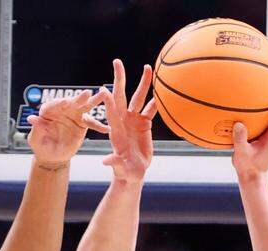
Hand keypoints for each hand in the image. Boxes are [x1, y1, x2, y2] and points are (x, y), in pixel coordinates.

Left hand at [29, 91, 107, 167]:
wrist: (52, 156)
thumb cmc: (41, 146)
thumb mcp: (35, 139)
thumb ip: (36, 128)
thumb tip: (31, 118)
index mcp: (48, 111)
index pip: (53, 105)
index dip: (59, 103)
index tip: (66, 102)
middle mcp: (62, 110)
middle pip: (71, 102)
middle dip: (79, 98)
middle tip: (87, 93)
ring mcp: (73, 115)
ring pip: (84, 107)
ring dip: (94, 101)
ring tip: (103, 95)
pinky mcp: (82, 123)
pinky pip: (91, 123)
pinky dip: (99, 126)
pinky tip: (107, 129)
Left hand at [98, 59, 156, 184]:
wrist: (132, 172)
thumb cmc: (124, 172)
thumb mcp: (120, 168)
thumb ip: (115, 163)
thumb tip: (106, 161)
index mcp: (116, 130)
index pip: (111, 112)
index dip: (108, 101)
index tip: (105, 89)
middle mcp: (124, 121)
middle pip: (122, 96)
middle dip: (120, 79)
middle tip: (117, 62)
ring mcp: (134, 121)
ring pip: (139, 98)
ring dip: (143, 83)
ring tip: (148, 67)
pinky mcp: (144, 124)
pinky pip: (150, 109)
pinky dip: (156, 99)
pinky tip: (162, 88)